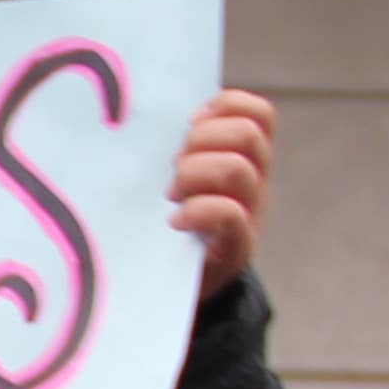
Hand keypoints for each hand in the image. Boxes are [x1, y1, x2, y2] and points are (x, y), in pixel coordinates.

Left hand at [170, 90, 276, 297]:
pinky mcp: (237, 247)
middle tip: (172, 163)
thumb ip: (170, 145)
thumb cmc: (160, 218)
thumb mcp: (168, 175)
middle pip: (249, 134)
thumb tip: (130, 109)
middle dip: (204, 140)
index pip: (257, 113)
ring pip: (240, 170)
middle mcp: (253, 180)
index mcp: (242, 156)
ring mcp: (250, 212)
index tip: (187, 122)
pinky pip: (231, 215)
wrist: (167, 283)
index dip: (226, 105)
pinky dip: (199, 211)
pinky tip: (174, 220)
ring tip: (170, 194)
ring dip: (196, 173)